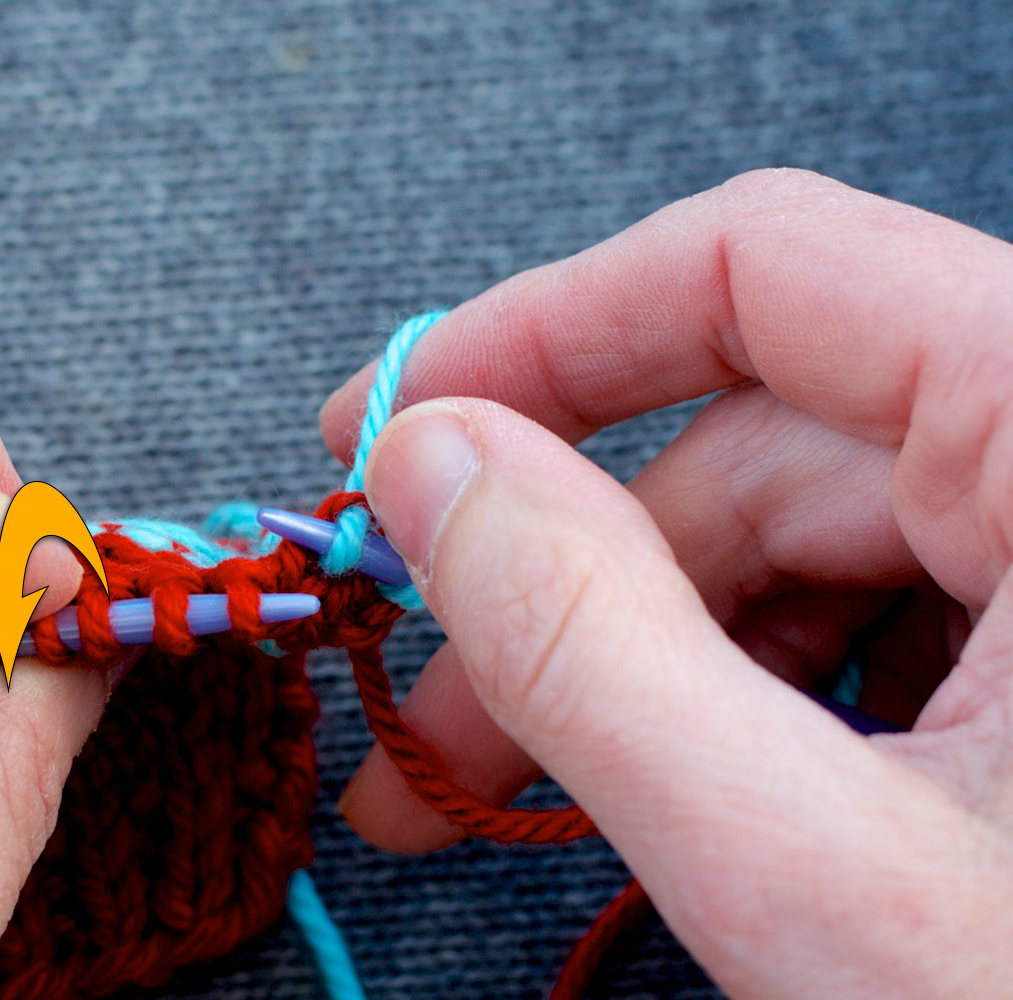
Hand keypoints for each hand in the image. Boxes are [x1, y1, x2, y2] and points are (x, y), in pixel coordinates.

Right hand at [321, 169, 1012, 997]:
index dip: (540, 336)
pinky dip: (750, 706)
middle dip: (561, 578)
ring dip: (637, 661)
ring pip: (805, 550)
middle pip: (760, 446)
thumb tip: (425, 462)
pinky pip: (878, 627)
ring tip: (520, 793)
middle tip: (423, 720)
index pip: (766, 270)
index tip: (386, 434)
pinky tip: (693, 811)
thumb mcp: (824, 873)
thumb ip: (589, 642)